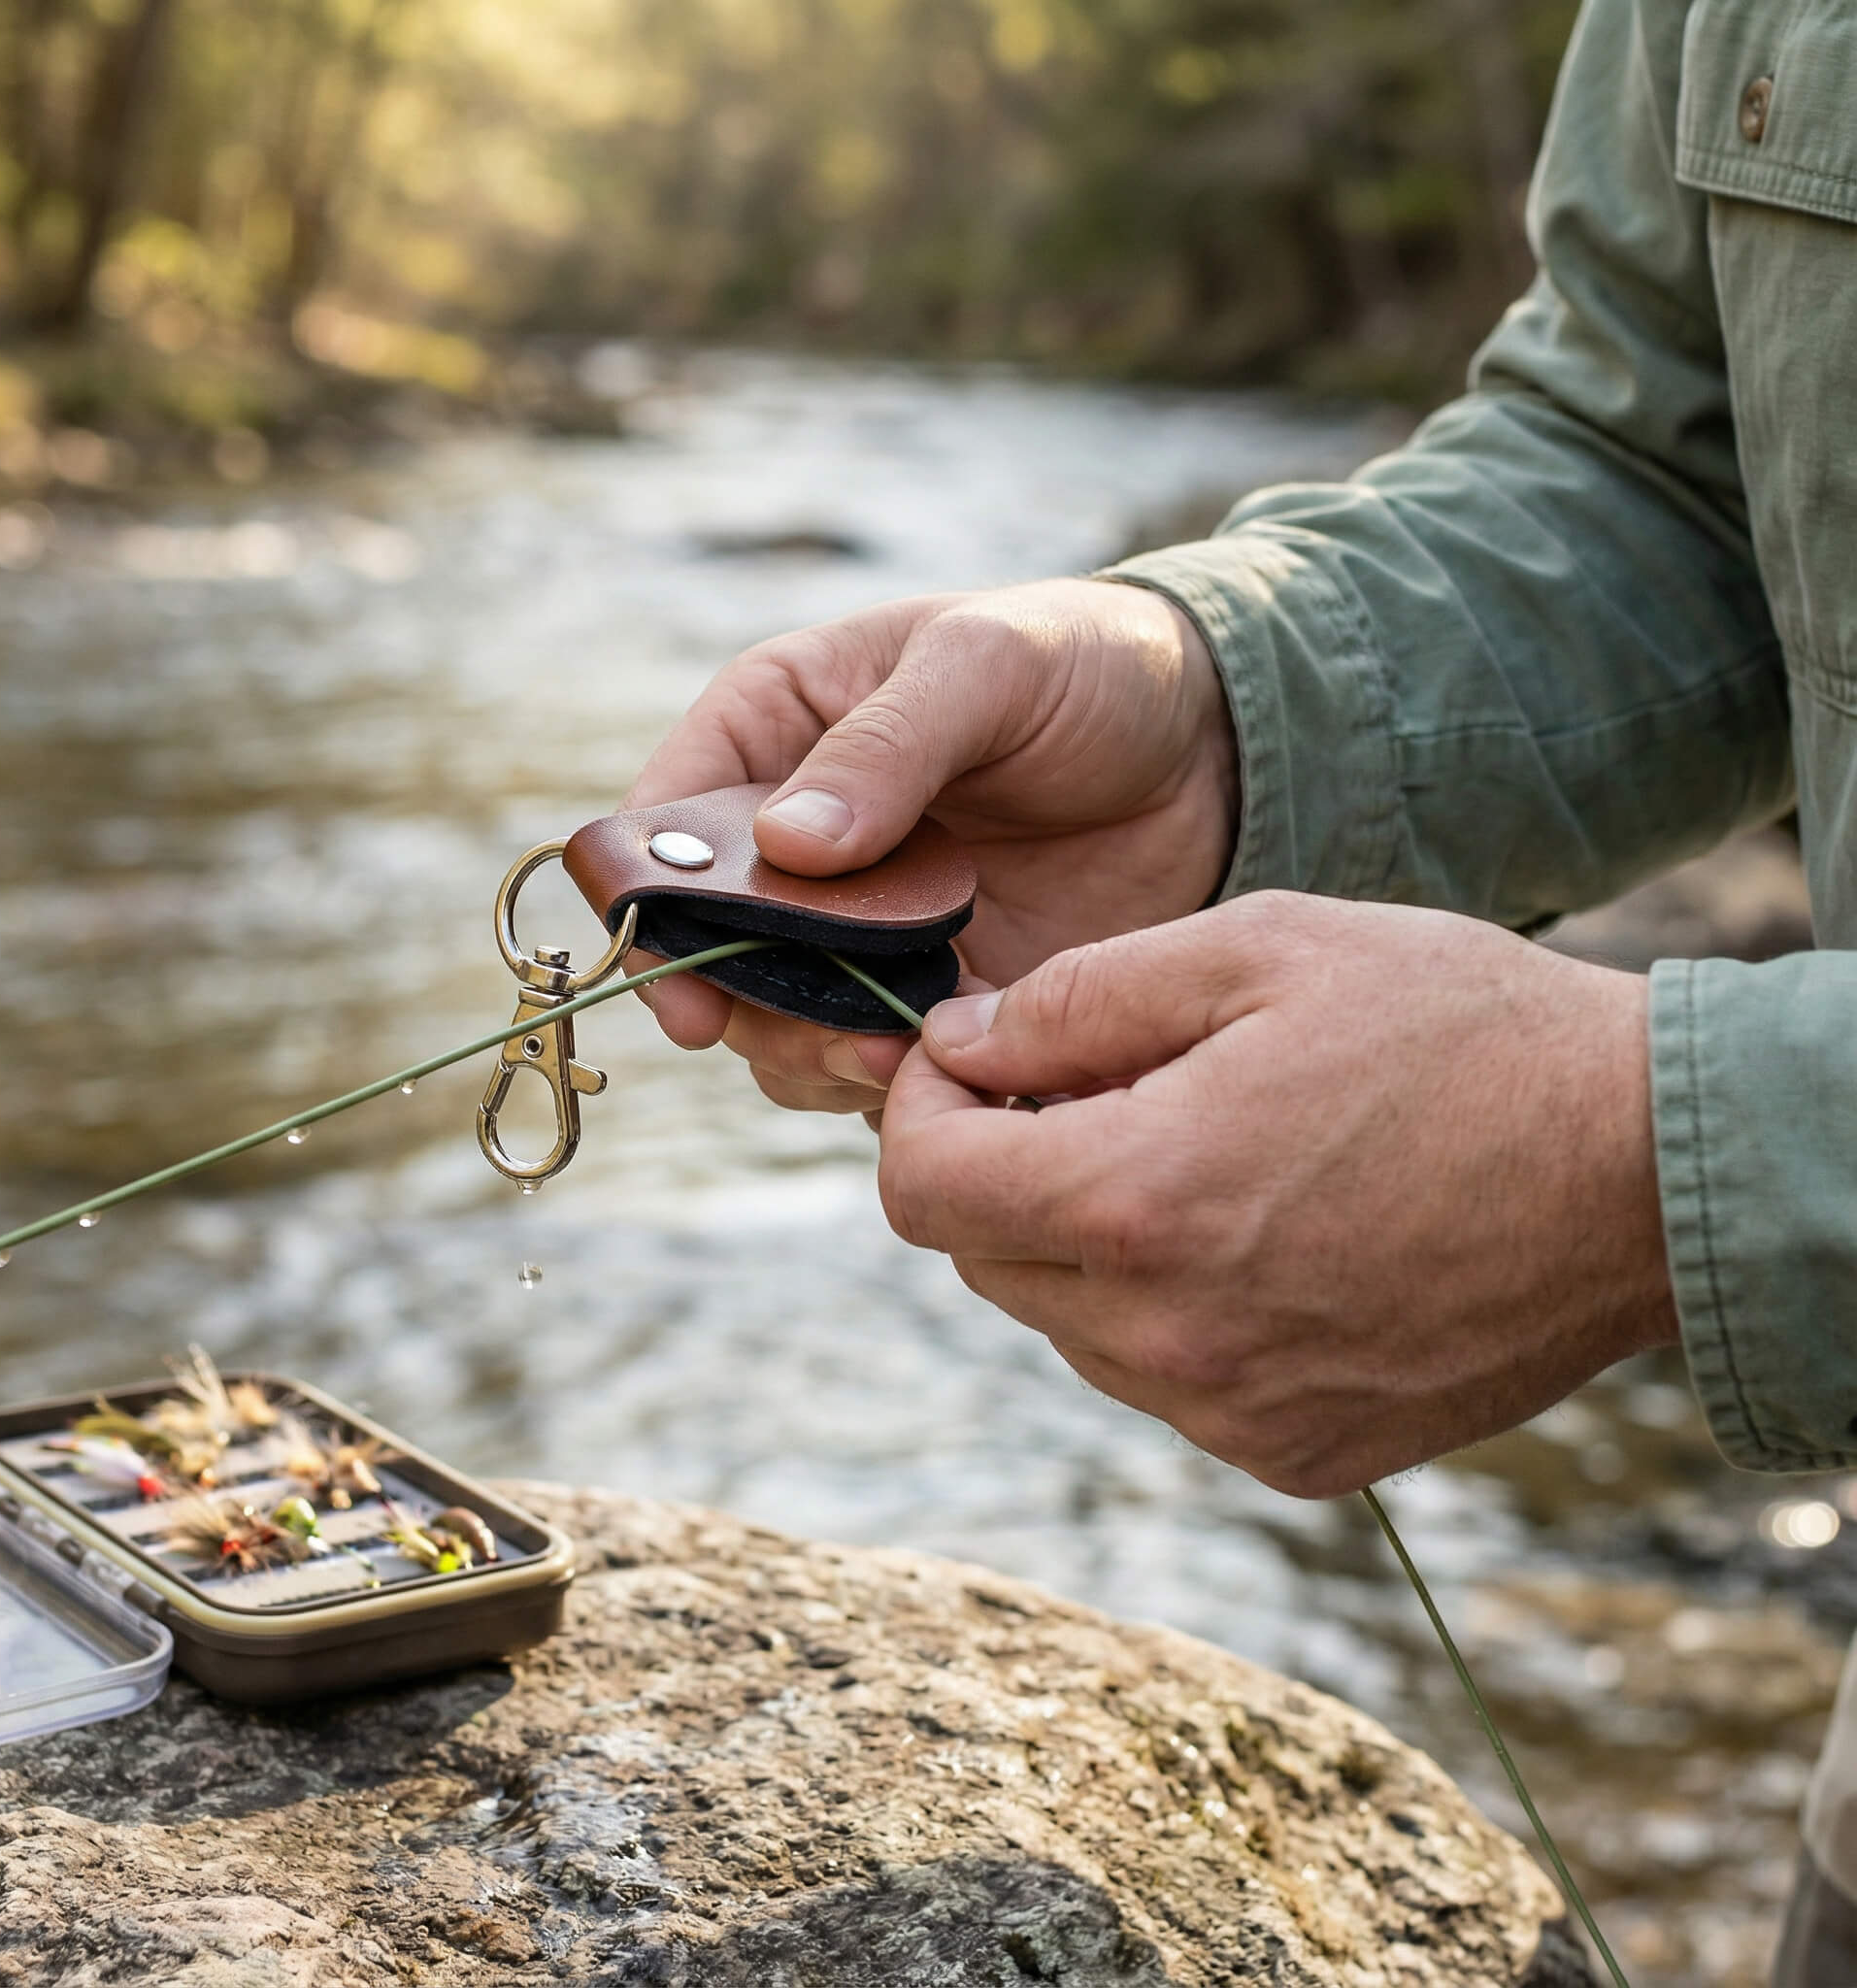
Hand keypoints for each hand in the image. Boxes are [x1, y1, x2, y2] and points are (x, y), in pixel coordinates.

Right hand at [623, 579, 1237, 1113]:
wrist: (1212, 749)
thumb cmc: (1085, 664)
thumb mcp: (986, 665)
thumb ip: (888, 746)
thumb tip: (789, 846)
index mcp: (774, 731)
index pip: (665, 822)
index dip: (652, 908)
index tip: (684, 987)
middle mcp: (795, 842)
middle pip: (710, 946)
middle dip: (748, 1002)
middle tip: (821, 1033)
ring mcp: (857, 928)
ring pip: (780, 1023)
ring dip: (817, 1054)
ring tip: (902, 1052)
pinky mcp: (927, 993)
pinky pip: (871, 1060)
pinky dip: (895, 1079)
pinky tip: (958, 1067)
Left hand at [876, 893, 1677, 1495]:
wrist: (1646, 1166)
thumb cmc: (1458, 1029)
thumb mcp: (1258, 947)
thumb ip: (1077, 999)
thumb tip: (957, 1046)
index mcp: (1138, 1201)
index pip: (921, 1188)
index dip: (922, 1109)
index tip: (970, 1061)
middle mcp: (1169, 1337)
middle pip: (983, 1259)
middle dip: (1003, 1166)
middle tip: (1096, 1089)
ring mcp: (1233, 1413)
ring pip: (1067, 1323)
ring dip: (1086, 1240)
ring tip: (1200, 1154)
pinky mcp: (1296, 1457)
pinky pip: (1161, 1382)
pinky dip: (1168, 1311)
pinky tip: (1261, 1236)